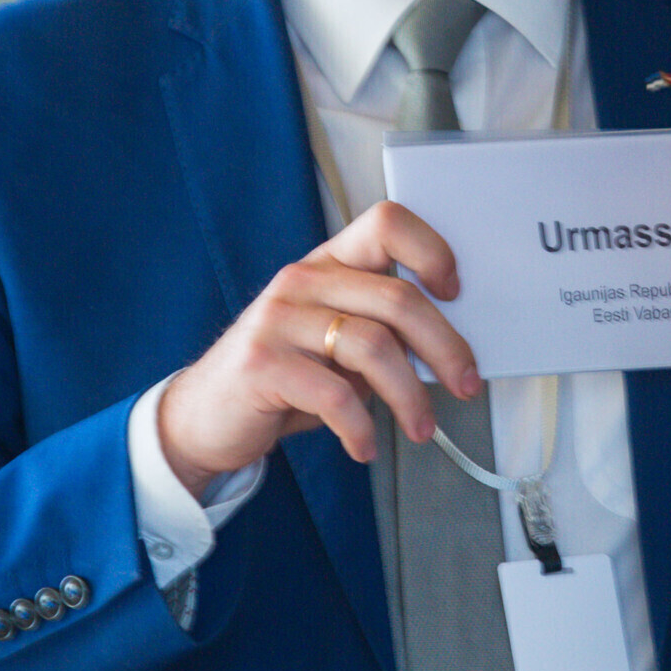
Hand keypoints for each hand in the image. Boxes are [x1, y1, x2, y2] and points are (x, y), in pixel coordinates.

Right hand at [155, 198, 480, 487]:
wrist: (204, 416)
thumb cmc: (282, 378)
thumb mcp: (334, 345)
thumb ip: (381, 333)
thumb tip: (448, 353)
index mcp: (327, 265)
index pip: (387, 224)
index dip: (431, 251)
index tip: (455, 293)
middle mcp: (302, 281)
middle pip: (398, 298)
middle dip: (446, 348)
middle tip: (465, 385)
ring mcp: (278, 319)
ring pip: (375, 347)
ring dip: (410, 397)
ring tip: (420, 428)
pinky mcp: (261, 364)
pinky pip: (335, 394)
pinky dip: (361, 428)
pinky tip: (364, 445)